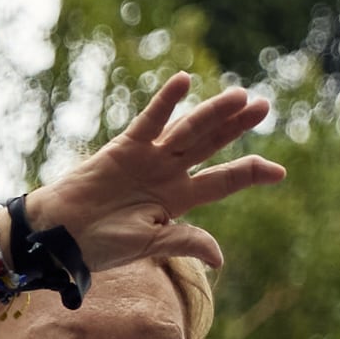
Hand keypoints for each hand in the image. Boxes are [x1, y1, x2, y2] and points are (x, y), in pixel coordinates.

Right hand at [22, 71, 286, 273]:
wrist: (60, 237)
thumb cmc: (101, 246)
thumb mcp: (149, 245)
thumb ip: (185, 241)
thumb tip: (220, 257)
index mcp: (178, 200)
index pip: (223, 181)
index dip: (250, 173)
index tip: (279, 171)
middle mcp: (168, 173)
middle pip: (211, 145)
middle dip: (237, 127)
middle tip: (264, 106)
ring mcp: (148, 157)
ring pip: (188, 130)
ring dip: (213, 112)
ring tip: (240, 96)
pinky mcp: (125, 147)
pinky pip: (150, 120)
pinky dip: (166, 101)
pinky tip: (185, 81)